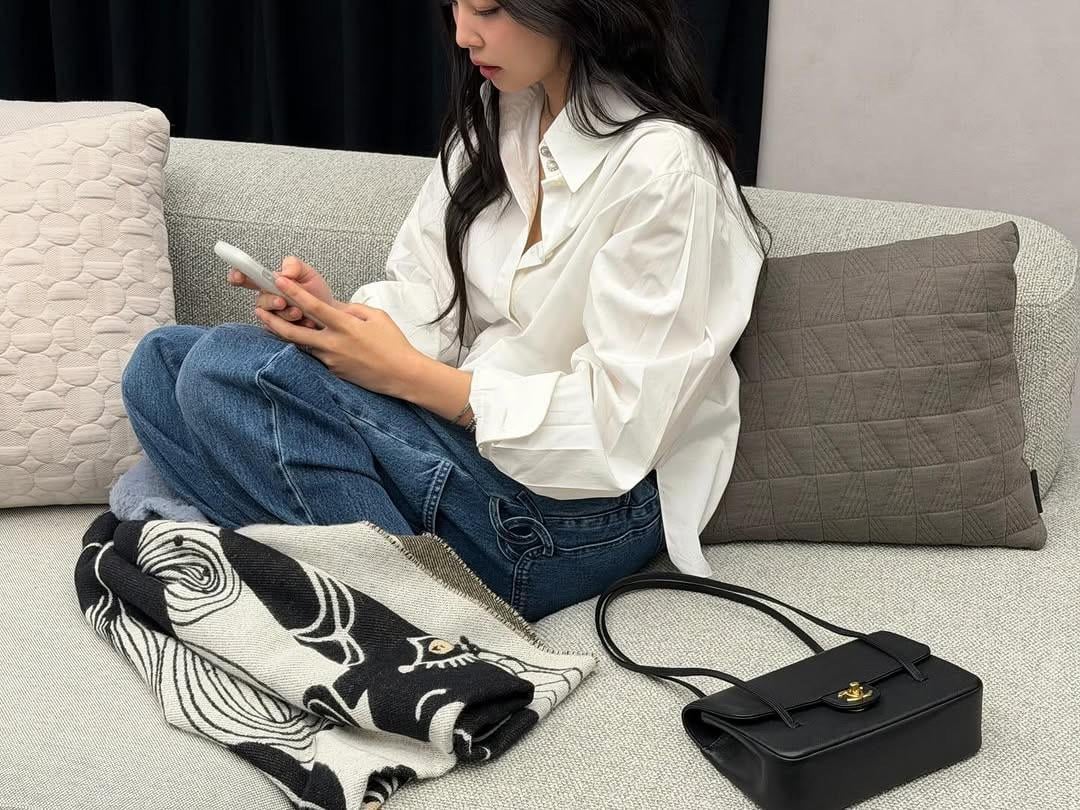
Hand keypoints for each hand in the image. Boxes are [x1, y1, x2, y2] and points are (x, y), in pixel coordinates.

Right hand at [228, 255, 338, 328]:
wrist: (330, 314)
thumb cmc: (317, 293)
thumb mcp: (308, 273)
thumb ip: (294, 266)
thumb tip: (283, 272)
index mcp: (270, 282)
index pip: (247, 277)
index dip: (238, 275)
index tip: (238, 277)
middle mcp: (268, 298)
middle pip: (260, 300)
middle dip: (270, 301)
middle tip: (282, 301)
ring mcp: (273, 315)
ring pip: (270, 316)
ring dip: (285, 314)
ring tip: (299, 312)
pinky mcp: (280, 330)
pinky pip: (279, 330)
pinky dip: (293, 326)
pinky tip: (306, 322)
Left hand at [253, 275, 424, 397]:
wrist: (402, 374)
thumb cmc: (393, 344)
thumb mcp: (376, 316)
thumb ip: (352, 308)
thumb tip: (334, 306)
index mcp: (345, 326)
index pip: (313, 306)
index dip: (294, 292)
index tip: (278, 281)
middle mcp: (334, 344)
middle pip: (294, 332)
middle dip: (273, 321)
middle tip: (258, 310)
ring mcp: (331, 361)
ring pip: (303, 346)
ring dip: (288, 335)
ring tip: (274, 324)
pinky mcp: (333, 372)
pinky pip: (317, 357)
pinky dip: (310, 348)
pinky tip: (308, 342)